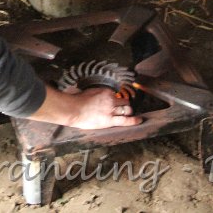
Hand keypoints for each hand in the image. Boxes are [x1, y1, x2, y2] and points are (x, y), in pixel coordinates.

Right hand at [26, 85, 142, 129]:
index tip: (115, 102)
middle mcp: (111, 100)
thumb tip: (98, 96)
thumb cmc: (77, 101)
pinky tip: (139, 120)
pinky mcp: (110, 120)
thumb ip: (96, 94)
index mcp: (105, 92)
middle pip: (124, 102)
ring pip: (127, 110)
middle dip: (126, 105)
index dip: (116, 99)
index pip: (116, 95)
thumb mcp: (88, 92)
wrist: (73, 109)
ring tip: (130, 114)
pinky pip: (125, 120)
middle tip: (125, 108)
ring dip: (129, 112)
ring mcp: (111, 110)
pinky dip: (134, 120)